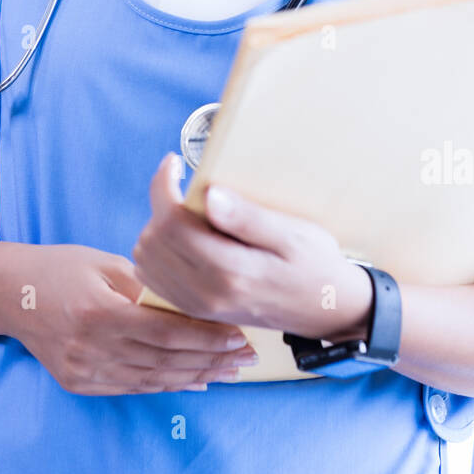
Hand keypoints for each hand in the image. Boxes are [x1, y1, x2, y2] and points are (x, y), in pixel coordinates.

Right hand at [0, 241, 259, 394]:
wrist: (9, 294)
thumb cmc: (60, 268)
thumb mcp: (106, 262)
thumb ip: (148, 285)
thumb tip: (194, 300)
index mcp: (99, 312)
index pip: (167, 332)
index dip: (208, 337)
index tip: (240, 334)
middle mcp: (90, 348)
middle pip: (165, 361)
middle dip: (212, 360)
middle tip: (248, 356)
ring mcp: (83, 371)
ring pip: (153, 380)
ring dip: (197, 376)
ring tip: (230, 370)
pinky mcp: (78, 383)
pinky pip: (133, 387)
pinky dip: (168, 385)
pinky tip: (195, 380)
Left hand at [133, 154, 372, 339]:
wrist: (326, 310)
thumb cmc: (315, 265)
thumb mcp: (293, 234)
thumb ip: (248, 218)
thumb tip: (209, 195)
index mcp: (231, 271)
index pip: (172, 224)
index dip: (163, 186)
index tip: (174, 161)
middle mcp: (208, 293)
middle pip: (153, 241)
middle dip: (160, 204)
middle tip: (182, 185)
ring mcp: (199, 306)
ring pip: (146, 261)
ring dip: (156, 228)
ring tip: (184, 211)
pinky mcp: (196, 311)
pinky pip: (154, 279)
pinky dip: (157, 253)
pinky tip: (181, 237)